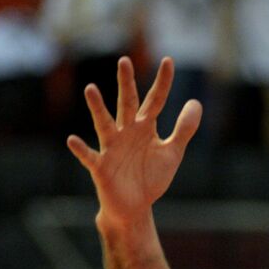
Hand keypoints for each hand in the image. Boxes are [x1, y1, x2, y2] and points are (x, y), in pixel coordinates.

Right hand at [67, 56, 200, 226]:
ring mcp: (112, 148)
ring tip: (90, 88)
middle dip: (126, 84)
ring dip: (97, 108)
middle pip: (127, 104)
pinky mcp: (101, 167)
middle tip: (125, 61)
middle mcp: (126, 132)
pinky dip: (81, 149)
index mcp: (144, 127)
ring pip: (104, 124)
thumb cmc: (150, 177)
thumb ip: (184, 129)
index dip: (163, 82)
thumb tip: (195, 102)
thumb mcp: (172, 152)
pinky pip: (89, 156)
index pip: (155, 100)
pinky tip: (73, 139)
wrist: (135, 207)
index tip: (169, 60)